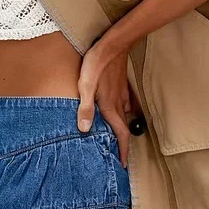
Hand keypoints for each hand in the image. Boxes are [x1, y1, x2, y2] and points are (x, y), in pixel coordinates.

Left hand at [77, 42, 131, 167]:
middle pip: (123, 128)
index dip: (122, 151)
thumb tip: (85, 130)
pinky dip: (121, 113)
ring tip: (113, 136)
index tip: (123, 164)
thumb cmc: (96, 64)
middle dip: (122, 143)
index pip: (120, 134)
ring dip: (120, 128)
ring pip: (124, 116)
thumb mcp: (85, 86)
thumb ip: (85, 108)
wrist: (113, 44)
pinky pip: (123, 104)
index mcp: (109, 106)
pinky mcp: (121, 85)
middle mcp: (118, 103)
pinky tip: (114, 110)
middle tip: (118, 155)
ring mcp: (122, 94)